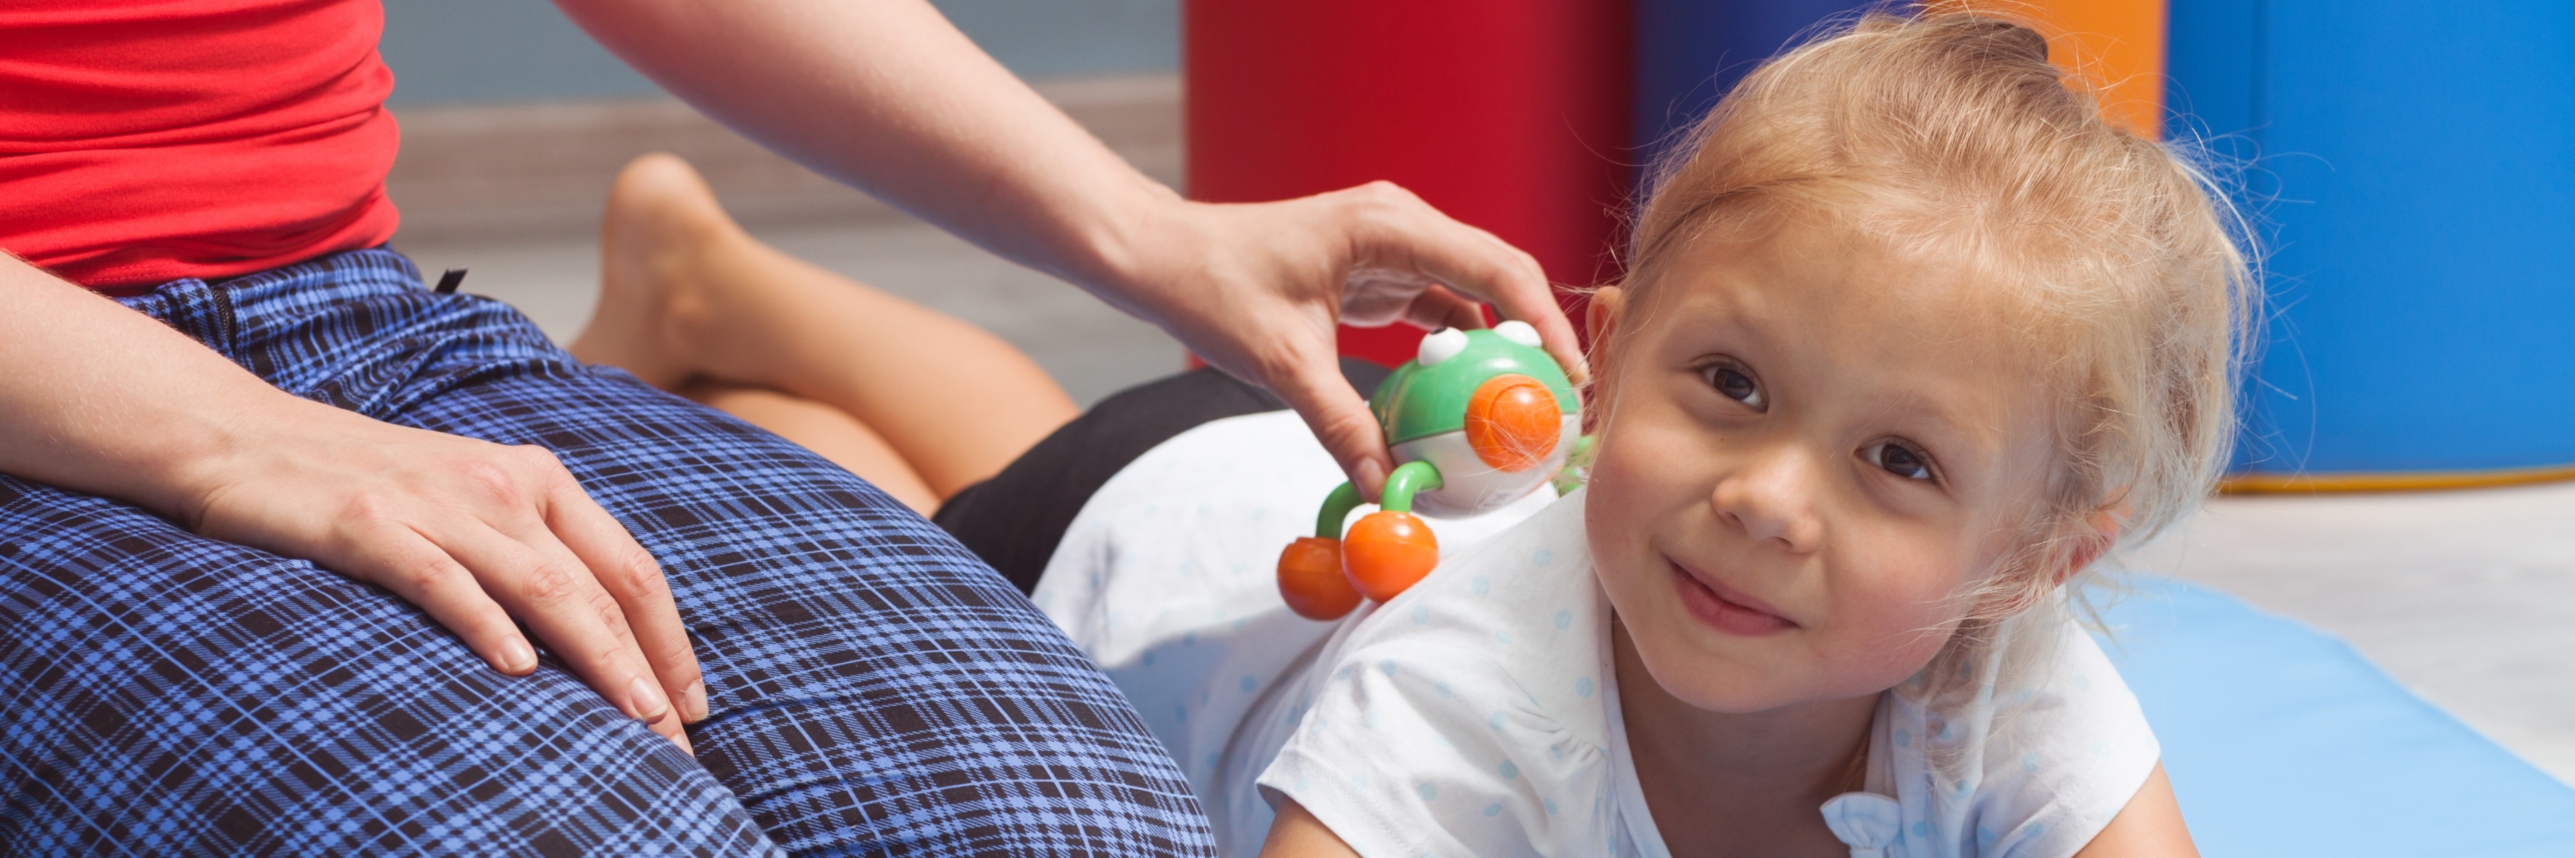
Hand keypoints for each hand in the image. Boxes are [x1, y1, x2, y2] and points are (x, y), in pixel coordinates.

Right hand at [177, 397, 706, 751]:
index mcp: (539, 481)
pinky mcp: (370, 524)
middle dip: (645, 667)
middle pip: (599, 586)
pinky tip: (517, 669)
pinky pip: (443, 579)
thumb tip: (599, 640)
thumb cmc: (368, 486)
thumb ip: (532, 554)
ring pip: (542, 586)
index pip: (631, 567)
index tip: (693, 705)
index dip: (670, 638)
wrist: (247, 440)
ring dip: (596, 657)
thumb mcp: (470, 506)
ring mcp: (438, 504)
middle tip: (673, 738)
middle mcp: (503, 486)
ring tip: (630, 715)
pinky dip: (485, 623)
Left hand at [1115, 183, 1589, 498]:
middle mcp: (1400, 226)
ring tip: (1532, 404)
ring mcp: (1391, 248)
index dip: (1544, 321)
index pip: (1495, 266)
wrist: (1162, 256)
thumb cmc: (1213, 288)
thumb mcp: (1282, 363)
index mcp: (1387, 227)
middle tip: (1566, 401)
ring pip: (1472, 294)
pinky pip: (1438, 310)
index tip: (1572, 376)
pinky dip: (1459, 352)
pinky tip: (1472, 400)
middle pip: (1499, 275)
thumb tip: (1386, 487)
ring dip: (1502, 345)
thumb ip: (1341, 425)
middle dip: (1539, 335)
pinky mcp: (1377, 275)